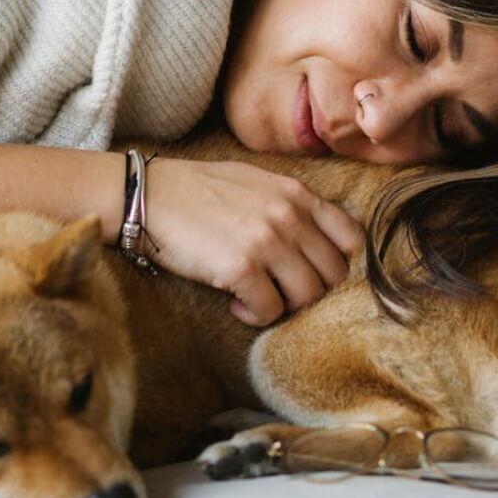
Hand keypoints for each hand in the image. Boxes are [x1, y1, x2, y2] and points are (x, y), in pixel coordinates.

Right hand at [141, 157, 364, 326]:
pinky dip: (255, 315)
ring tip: (256, 296)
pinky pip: (270, 310)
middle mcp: (289, 216)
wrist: (145, 195)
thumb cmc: (195, 190)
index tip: (308, 268)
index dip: (335, 261)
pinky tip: (235, 303)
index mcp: (296, 194)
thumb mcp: (254, 181)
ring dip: (283, 304)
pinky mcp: (241, 269)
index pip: (352, 238)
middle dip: (308, 288)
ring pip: (307, 296)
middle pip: (333, 275)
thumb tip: (315, 236)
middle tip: (278, 287)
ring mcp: (267, 242)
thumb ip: (289, 204)